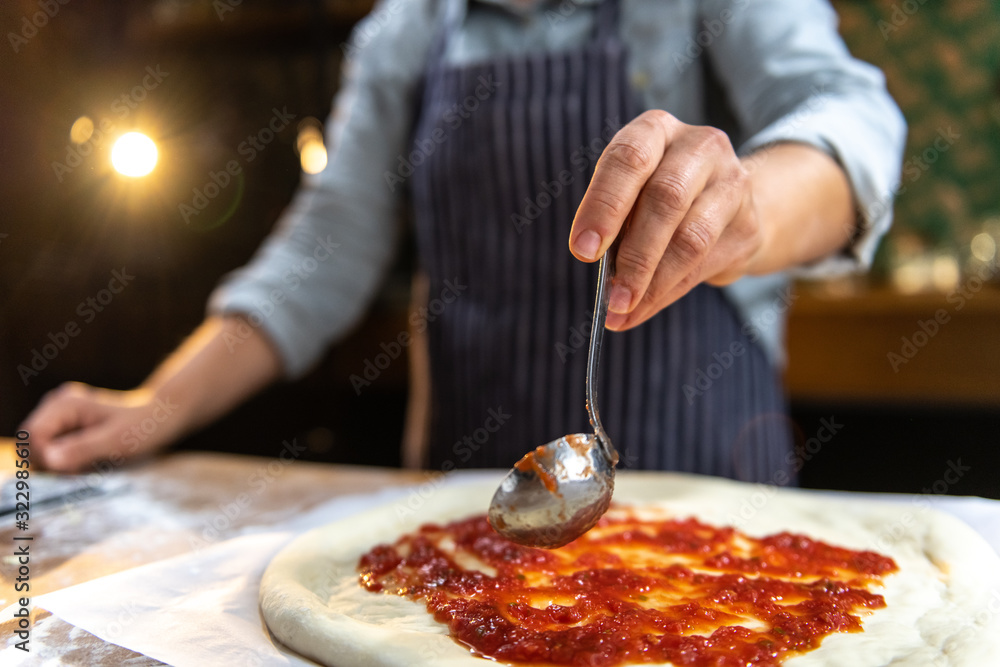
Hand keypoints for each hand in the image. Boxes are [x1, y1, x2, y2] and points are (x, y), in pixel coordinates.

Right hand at [19, 382, 182, 472]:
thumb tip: (49, 461)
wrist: (160, 416)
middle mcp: (56, 405)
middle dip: (50, 463)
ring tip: (89, 465)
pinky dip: (65, 463)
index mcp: (65, 404)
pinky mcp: (65, 428)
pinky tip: (88, 463)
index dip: (45, 458)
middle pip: (30, 444)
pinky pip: (52, 452)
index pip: (32, 436)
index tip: (72, 470)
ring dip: (58, 465)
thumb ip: (82, 450)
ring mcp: (59, 416)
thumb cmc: (143, 426)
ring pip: (39, 451)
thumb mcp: (116, 442)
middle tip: (83, 470)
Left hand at [568, 110, 766, 330]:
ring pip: (689, 238)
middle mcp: (700, 146)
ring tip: (622, 307)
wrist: (728, 204)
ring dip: (651, 281)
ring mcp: (731, 183)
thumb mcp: (631, 192)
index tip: (583, 250)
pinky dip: (666, 293)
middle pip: (665, 198)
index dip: (604, 205)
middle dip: (633, 253)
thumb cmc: (659, 196)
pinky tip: (641, 310)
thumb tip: (595, 265)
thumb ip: (615, 219)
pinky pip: (702, 265)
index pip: (630, 158)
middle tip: (610, 294)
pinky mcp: (747, 224)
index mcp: (657, 129)